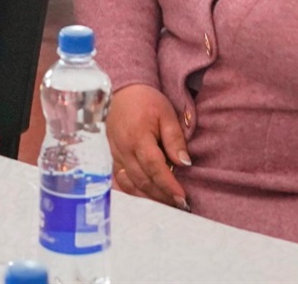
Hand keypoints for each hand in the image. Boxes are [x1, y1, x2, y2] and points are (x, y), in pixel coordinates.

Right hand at [106, 84, 190, 209]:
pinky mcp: (113, 157)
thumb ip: (175, 139)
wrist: (123, 91)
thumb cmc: (146, 101)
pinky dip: (134, 191)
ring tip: (167, 203)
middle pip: (143, 180)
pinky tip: (147, 196)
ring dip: (149, 197)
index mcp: (138, 137)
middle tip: (180, 205)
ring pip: (131, 184)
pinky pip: (121, 180)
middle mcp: (124, 150)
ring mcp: (116, 155)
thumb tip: (185, 163)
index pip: (155, 168)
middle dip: (162, 195)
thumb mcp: (166, 114)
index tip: (182, 197)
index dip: (169, 185)